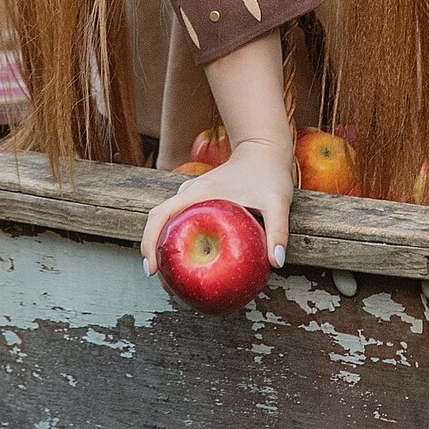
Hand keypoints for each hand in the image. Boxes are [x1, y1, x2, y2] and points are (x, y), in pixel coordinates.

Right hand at [141, 137, 293, 274]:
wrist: (265, 148)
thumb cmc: (270, 173)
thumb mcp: (277, 202)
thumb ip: (278, 230)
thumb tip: (275, 263)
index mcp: (198, 193)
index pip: (160, 215)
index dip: (149, 241)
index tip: (152, 270)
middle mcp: (190, 193)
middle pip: (158, 220)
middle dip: (153, 250)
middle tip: (161, 279)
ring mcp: (194, 195)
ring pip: (168, 220)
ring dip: (164, 243)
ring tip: (173, 274)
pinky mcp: (200, 199)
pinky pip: (181, 219)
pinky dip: (178, 237)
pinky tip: (193, 258)